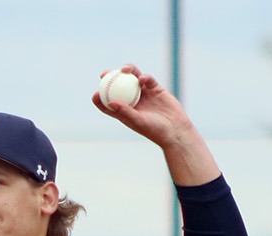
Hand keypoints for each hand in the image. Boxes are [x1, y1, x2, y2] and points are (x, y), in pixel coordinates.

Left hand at [92, 64, 217, 185]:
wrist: (175, 129)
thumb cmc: (155, 130)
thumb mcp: (138, 121)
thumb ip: (125, 111)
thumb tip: (111, 102)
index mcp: (125, 111)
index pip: (108, 104)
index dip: (100, 98)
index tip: (96, 93)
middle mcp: (132, 101)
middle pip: (117, 86)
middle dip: (109, 78)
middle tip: (104, 73)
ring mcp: (143, 93)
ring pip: (132, 78)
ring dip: (128, 71)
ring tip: (125, 69)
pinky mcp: (155, 88)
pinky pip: (147, 79)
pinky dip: (144, 77)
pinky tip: (142, 78)